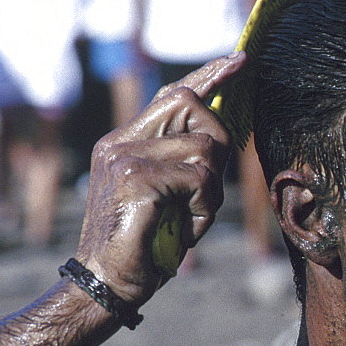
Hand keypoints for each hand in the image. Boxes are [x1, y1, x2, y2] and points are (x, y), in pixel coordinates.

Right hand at [75, 53, 246, 306]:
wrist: (106, 285)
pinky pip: (199, 178)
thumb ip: (183, 162)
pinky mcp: (135, 177)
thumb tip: (219, 135)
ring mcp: (123, 156)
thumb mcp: (168, 196)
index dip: (208, 76)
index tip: (238, 60)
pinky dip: (205, 209)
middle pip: (191, 105)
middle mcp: (120, 141)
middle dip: (219, 144)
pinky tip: (187, 230)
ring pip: (204, 147)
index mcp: (124, 142)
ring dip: (212, 191)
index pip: (171, 95)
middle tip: (207, 192)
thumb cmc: (144, 246)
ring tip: (191, 218)